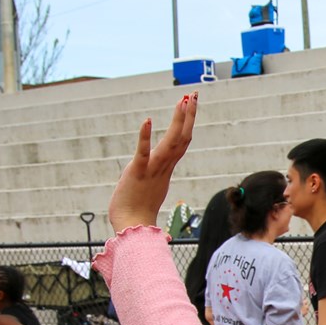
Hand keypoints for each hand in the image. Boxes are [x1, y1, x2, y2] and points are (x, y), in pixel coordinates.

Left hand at [108, 94, 198, 232]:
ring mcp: (152, 170)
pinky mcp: (137, 173)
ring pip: (170, 142)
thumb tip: (156, 173)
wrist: (132, 229)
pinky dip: (145, 137)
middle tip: (193, 95)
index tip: (190, 105)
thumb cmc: (137, 213)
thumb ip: (154, 176)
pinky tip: (146, 121)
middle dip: (188, 115)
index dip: (187, 123)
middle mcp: (163, 167)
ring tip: (183, 101)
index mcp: (166, 170)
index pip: (181, 143)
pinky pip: (143, 154)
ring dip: (177, 121)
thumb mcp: (149, 188)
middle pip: (182, 138)